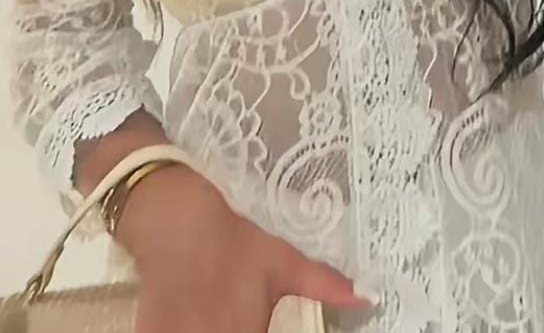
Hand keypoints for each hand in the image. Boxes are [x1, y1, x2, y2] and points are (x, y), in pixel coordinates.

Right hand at [120, 165, 367, 331]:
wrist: (176, 223)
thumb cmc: (235, 243)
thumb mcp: (282, 261)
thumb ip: (323, 284)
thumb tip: (366, 295)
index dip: (255, 330)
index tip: (253, 320)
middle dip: (234, 329)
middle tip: (231, 311)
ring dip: (208, 330)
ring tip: (211, 311)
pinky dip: (181, 331)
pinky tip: (189, 316)